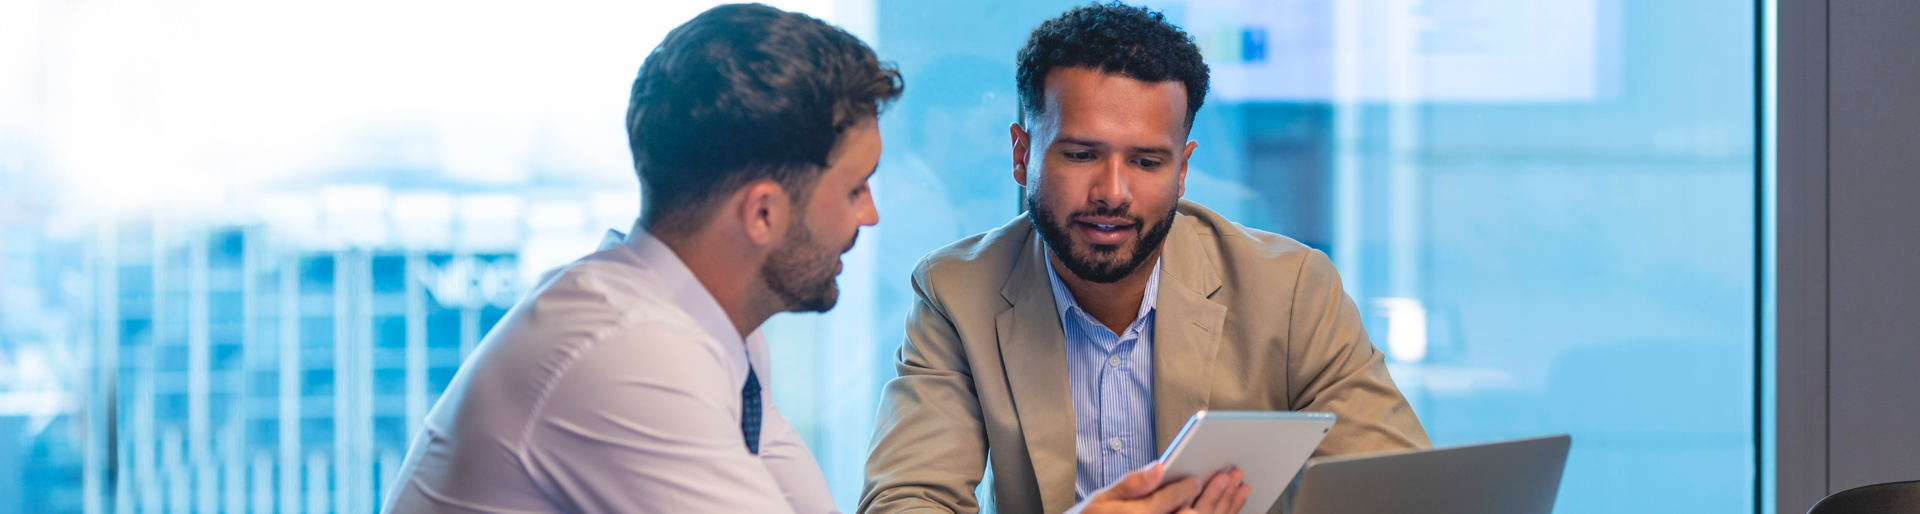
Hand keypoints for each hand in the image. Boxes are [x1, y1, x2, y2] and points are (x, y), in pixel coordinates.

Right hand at [1065, 464, 1250, 513]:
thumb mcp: (1104, 500)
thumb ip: (1133, 484)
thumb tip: (1159, 468)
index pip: (1169, 504)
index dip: (1187, 488)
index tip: (1199, 476)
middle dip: (1218, 495)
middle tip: (1233, 475)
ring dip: (1226, 507)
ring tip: (1241, 488)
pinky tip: (1231, 506)